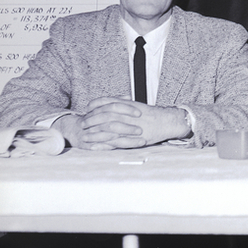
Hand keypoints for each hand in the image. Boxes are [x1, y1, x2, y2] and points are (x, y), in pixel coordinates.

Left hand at [54, 97, 188, 148]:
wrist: (166, 121)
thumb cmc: (153, 114)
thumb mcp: (138, 105)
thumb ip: (125, 103)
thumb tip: (116, 100)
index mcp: (126, 105)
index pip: (105, 103)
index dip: (94, 106)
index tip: (86, 109)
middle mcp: (125, 114)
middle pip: (102, 116)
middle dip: (90, 120)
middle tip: (81, 124)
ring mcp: (127, 126)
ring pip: (105, 129)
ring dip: (93, 133)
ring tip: (83, 137)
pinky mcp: (130, 138)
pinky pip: (113, 142)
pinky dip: (101, 145)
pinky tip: (93, 147)